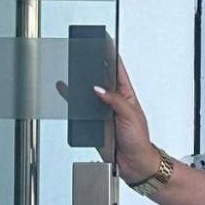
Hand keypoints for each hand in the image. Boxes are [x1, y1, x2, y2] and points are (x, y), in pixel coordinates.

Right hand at [54, 54, 157, 181]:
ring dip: (80, 83)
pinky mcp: (95, 122)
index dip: (112, 56)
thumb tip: (99, 89)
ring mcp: (104, 111)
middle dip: (92, 67)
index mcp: (127, 96)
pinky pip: (81, 108)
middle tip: (83, 52)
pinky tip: (65, 90)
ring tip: (70, 68)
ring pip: (89, 93)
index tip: (106, 42)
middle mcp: (114, 101)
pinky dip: (72, 99)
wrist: (133, 162)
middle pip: (100, 79)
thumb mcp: (130, 116)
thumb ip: (114, 101)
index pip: (118, 71)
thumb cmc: (139, 140)